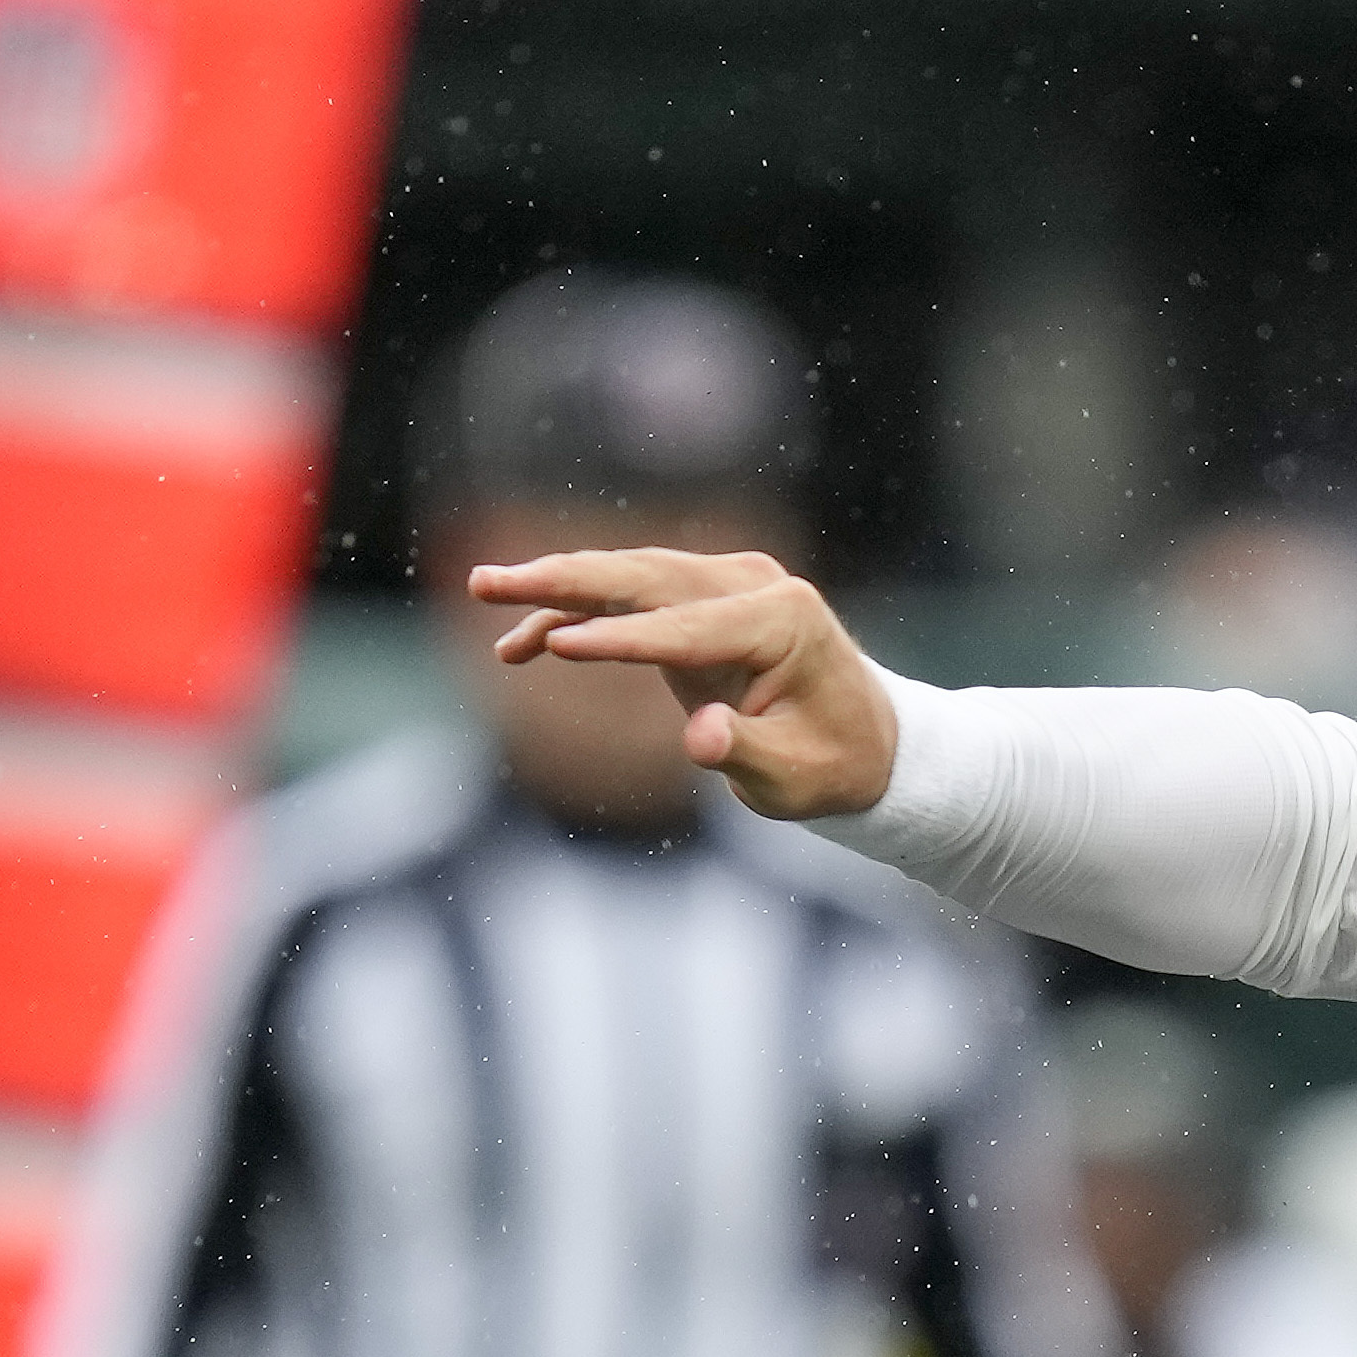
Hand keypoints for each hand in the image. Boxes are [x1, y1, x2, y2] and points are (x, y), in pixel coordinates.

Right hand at [466, 547, 898, 819]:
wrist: (872, 743)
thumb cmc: (835, 767)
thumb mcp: (796, 780)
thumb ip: (746, 754)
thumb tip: (700, 739)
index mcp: (782, 620)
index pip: (685, 627)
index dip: (619, 640)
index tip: (558, 647)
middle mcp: (753, 585)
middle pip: (643, 576)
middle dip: (561, 581)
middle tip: (486, 584)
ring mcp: (728, 584)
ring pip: (628, 577)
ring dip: (557, 588)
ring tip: (485, 594)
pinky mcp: (704, 600)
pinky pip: (633, 601)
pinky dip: (582, 618)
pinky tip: (528, 644)